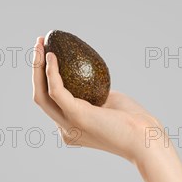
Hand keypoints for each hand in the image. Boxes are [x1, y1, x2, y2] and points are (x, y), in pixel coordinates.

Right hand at [32, 36, 160, 162]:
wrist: (146, 139)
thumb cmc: (134, 122)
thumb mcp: (110, 103)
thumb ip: (95, 94)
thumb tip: (87, 74)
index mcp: (72, 129)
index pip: (51, 103)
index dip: (44, 79)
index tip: (48, 54)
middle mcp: (66, 130)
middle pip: (40, 97)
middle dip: (36, 69)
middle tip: (40, 44)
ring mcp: (68, 126)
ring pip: (42, 94)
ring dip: (37, 66)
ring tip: (41, 43)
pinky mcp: (76, 116)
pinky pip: (56, 90)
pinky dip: (51, 72)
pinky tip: (52, 56)